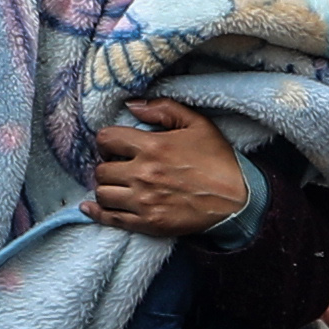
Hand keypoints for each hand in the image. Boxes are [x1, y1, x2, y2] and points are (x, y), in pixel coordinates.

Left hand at [85, 97, 249, 240]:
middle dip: (107, 166)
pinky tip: (90, 208)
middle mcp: (143, 174)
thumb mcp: (197, 123)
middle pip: (101, 169)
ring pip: (102, 194)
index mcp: (152, 146)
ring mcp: (144, 201)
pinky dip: (96, 213)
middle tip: (117, 167)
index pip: (106, 139)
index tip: (115, 147)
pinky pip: (111, 218)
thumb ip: (163, 108)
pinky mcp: (148, 223)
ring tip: (116, 186)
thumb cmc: (218, 159)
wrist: (237, 199)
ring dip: (105, 188)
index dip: (107, 141)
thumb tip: (132, 105)